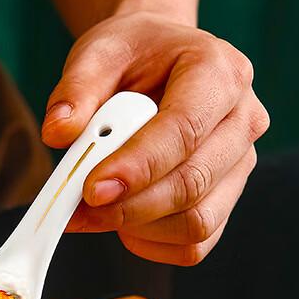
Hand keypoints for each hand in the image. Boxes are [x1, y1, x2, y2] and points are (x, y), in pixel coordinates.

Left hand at [42, 11, 269, 264]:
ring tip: (94, 210)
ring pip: (197, 222)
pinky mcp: (224, 198)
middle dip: (128, 206)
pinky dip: (150, 244)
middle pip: (192, 184)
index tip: (90, 190)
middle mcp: (241, 120)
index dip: (137, 168)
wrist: (156, 63)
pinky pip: (193, 244)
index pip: (184, 131)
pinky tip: (120, 222)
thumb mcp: (97, 53)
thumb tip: (58, 132)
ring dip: (137, 227)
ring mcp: (238, 164)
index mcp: (218, 72)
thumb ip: (76, 89)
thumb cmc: (131, 56)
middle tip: (76, 209)